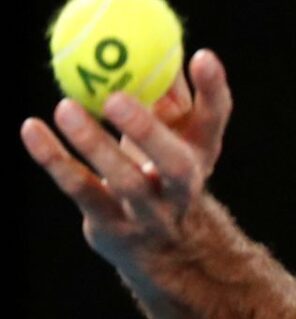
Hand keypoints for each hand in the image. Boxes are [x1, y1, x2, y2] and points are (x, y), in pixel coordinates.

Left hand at [20, 49, 232, 274]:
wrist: (166, 248)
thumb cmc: (164, 171)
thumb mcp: (178, 135)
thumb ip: (169, 94)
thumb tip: (154, 46)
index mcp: (201, 154)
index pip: (214, 120)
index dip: (213, 90)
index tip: (202, 56)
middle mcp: (182, 188)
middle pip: (175, 165)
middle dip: (148, 132)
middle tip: (116, 99)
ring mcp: (148, 213)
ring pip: (126, 183)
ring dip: (96, 146)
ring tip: (66, 109)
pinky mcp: (110, 225)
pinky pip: (81, 190)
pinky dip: (55, 160)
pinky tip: (33, 130)